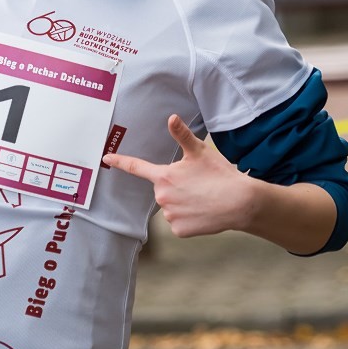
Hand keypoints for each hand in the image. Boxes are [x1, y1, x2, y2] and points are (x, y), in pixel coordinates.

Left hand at [103, 114, 252, 237]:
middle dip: (175, 187)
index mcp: (164, 176)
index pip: (136, 167)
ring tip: (203, 198)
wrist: (241, 203)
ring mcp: (170, 215)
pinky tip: (203, 212)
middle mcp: (162, 197)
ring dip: (182, 203)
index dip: (120, 161)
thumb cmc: (220, 174)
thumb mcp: (201, 151)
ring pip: (171, 207)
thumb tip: (171, 117)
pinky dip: (189, 218)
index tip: (106, 158)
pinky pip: (179, 223)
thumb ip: (182, 135)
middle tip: (197, 184)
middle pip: (163, 189)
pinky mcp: (179, 230)